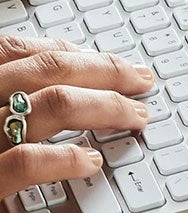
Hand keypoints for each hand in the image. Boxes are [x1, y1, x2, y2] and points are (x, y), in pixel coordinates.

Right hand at [0, 36, 155, 196]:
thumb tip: (58, 81)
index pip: (20, 50)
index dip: (72, 52)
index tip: (107, 61)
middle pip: (47, 69)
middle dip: (106, 70)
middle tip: (142, 80)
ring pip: (51, 104)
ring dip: (106, 106)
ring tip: (135, 116)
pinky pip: (25, 163)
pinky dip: (65, 159)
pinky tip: (90, 163)